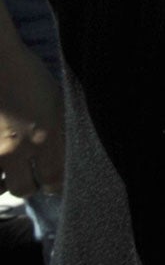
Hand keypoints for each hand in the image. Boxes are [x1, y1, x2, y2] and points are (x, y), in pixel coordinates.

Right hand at [0, 38, 61, 200]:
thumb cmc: (28, 75)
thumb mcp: (55, 101)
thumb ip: (58, 132)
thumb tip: (59, 158)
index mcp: (49, 133)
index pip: (54, 178)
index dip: (54, 185)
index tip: (54, 183)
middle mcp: (20, 147)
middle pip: (25, 189)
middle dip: (30, 186)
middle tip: (31, 179)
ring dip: (5, 183)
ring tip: (10, 172)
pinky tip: (0, 166)